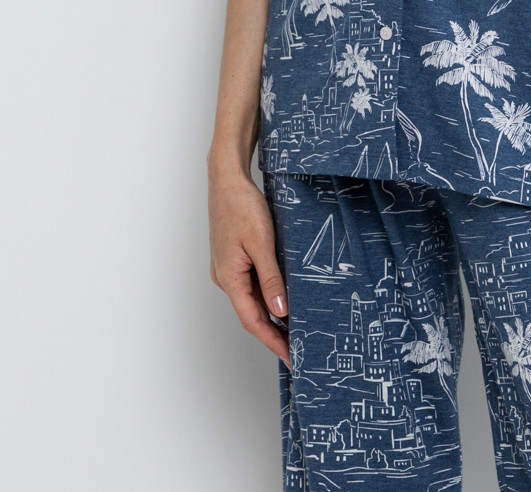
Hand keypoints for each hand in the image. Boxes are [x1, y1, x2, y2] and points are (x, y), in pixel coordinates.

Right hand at [208, 162, 290, 365]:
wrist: (227, 180)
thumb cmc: (241, 207)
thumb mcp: (261, 243)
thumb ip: (271, 278)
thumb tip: (280, 310)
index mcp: (229, 278)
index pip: (253, 321)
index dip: (272, 341)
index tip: (290, 357)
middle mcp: (225, 278)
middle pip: (251, 314)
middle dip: (274, 333)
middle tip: (298, 348)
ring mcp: (228, 268)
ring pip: (252, 299)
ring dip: (272, 315)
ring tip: (295, 328)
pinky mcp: (234, 257)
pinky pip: (251, 284)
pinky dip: (267, 295)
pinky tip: (283, 297)